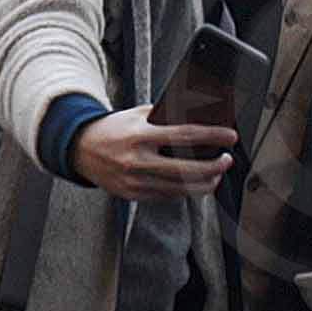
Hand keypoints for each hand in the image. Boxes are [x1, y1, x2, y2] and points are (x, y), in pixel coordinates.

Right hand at [70, 113, 238, 200]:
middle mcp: (137, 160)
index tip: (230, 137)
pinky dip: (184, 190)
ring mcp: (134, 181)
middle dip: (213, 167)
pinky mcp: (132, 195)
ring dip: (204, 183)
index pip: (185, 135)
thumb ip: (167, 115)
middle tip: (227, 160)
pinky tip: (194, 182)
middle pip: (186, 169)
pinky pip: (166, 196)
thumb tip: (200, 114)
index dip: (213, 136)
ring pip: (179, 189)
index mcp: (140, 135)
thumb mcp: (139, 114)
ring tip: (216, 174)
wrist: (80, 148)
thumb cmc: (114, 128)